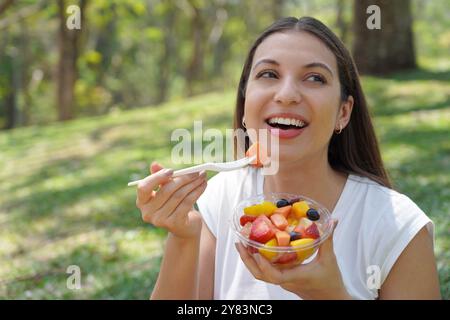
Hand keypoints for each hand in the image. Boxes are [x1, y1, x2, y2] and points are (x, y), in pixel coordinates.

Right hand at [135, 161, 206, 238]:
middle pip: (166, 190)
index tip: (172, 171)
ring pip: (179, 195)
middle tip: (196, 171)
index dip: (157, 177)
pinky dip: (197, 192)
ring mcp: (160, 220)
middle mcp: (148, 213)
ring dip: (193, 184)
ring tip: (202, 177)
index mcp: (142, 202)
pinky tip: (203, 186)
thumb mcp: (167, 189)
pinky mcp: (174, 223)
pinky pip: (187, 203)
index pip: (144, 187)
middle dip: (184, 178)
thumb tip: (154, 164)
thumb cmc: (174, 204)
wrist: (185, 227)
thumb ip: (160, 177)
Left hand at [235, 219, 351, 299]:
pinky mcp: (283, 279)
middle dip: (247, 260)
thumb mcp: (329, 259)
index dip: (263, 266)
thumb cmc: (331, 281)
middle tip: (239, 244)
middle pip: (261, 275)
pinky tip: (256, 248)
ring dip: (250, 260)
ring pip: (261, 274)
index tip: (256, 254)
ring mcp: (283, 281)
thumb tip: (333, 220)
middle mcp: (286, 280)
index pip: (274, 276)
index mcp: (295, 276)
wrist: (331, 299)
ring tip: (242, 245)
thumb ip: (328, 239)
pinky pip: (267, 271)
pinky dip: (259, 261)